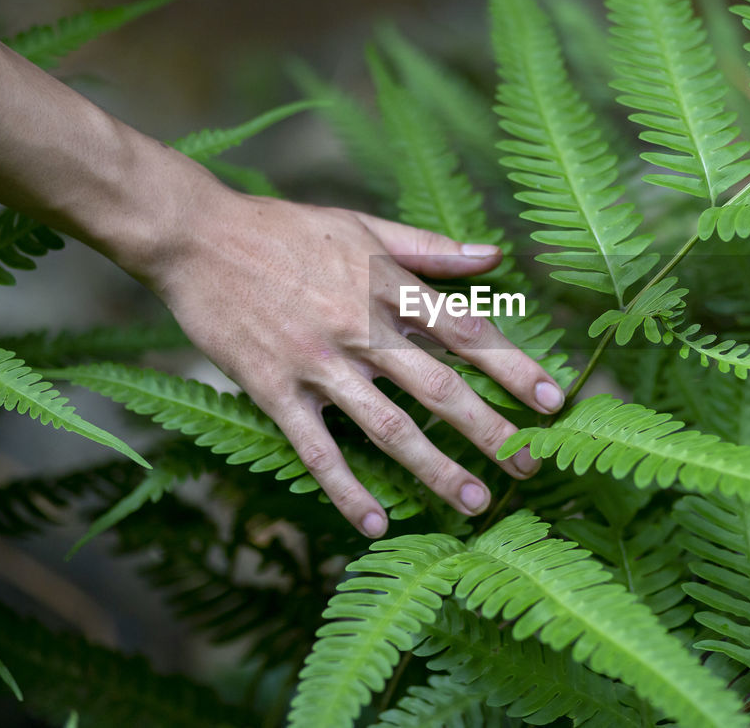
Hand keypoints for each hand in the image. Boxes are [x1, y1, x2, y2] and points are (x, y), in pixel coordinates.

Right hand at [141, 185, 564, 537]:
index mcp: (386, 285)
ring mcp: (317, 362)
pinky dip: (346, 488)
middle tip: (529, 467)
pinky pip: (316, 448)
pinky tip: (376, 523)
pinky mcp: (273, 389)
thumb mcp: (362, 226)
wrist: (196, 237)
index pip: (465, 330)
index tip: (553, 401)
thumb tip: (495, 254)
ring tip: (473, 502)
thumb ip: (430, 247)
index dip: (513, 366)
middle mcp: (359, 327)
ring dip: (433, 468)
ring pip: (386, 425)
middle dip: (489, 430)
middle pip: (438, 386)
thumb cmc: (284, 229)